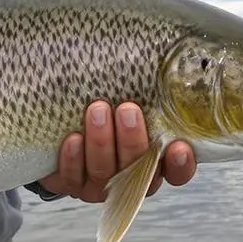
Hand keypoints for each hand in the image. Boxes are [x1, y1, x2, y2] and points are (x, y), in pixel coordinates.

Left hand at [38, 100, 195, 202]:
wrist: (62, 124)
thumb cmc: (107, 106)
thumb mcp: (131, 97)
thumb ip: (148, 92)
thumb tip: (162, 55)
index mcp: (155, 160)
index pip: (177, 171)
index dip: (180, 164)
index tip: (178, 146)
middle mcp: (131, 178)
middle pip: (138, 170)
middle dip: (132, 140)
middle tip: (127, 109)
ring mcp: (101, 186)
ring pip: (105, 172)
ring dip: (101, 141)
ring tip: (97, 110)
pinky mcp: (72, 185)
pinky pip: (74, 178)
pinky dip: (73, 158)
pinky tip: (72, 138)